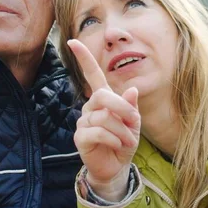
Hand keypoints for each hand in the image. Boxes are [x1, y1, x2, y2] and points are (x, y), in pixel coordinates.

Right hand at [67, 39, 140, 201]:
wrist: (116, 166)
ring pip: (104, 117)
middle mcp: (90, 107)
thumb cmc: (124, 141)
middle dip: (122, 108)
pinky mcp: (80, 137)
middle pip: (103, 96)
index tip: (73, 41)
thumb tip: (131, 89)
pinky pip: (98, 132)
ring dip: (122, 130)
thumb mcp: (133, 123)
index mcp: (103, 98)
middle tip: (133, 121)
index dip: (83, 58)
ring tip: (127, 141)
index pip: (92, 74)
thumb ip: (131, 106)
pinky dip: (113, 139)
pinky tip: (117, 146)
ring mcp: (83, 121)